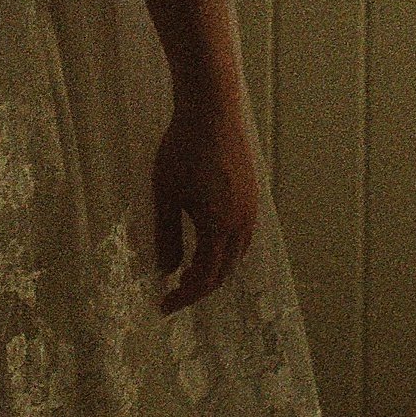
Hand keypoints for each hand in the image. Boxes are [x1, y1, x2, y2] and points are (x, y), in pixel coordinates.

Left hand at [153, 90, 259, 314]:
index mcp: (219, 228)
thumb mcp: (166, 195)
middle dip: (199, 287)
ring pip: (236, 255)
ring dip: (214, 270)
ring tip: (189, 273)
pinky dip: (225, 251)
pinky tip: (208, 243)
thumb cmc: (183, 149)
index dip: (184, 297)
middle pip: (223, 272)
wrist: (212, 110)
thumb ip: (165, 236)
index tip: (164, 306)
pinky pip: (242, 236)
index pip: (204, 279)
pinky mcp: (252, 195)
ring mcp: (251, 209)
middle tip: (173, 293)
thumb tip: (165, 270)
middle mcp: (241, 224)